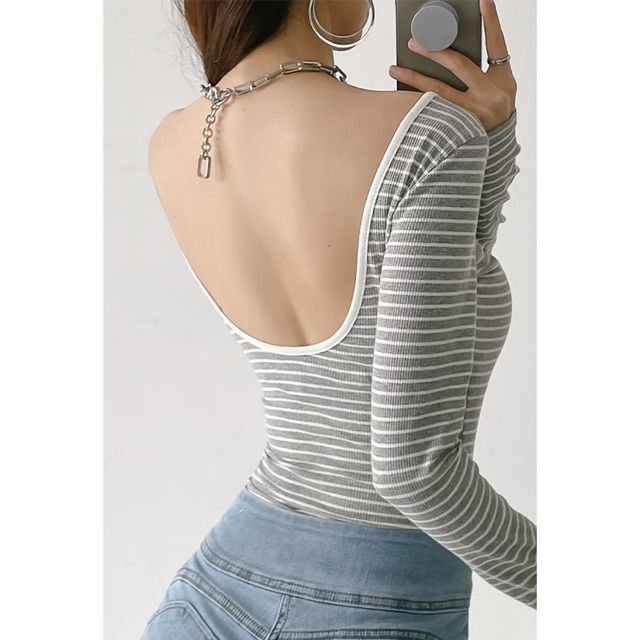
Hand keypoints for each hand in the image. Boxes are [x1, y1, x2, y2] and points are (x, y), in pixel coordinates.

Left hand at [389, 0, 516, 131]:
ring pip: (439, 91)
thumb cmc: (495, 115)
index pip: (496, 44)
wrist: (497, 149)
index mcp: (502, 80)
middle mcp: (490, 95)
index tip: (482, 0)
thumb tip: (449, 53)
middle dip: (434, 51)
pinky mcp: (459, 130)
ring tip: (395, 68)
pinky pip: (434, 112)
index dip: (491, 21)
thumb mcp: (499, 89)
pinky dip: (417, 105)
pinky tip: (400, 100)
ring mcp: (474, 114)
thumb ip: (481, 71)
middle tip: (414, 42)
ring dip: (414, 78)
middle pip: (459, 65)